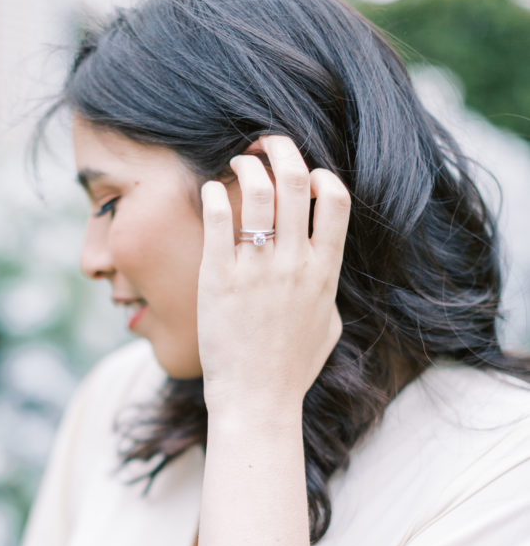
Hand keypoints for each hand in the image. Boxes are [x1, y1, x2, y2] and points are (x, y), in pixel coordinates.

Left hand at [197, 135, 348, 415]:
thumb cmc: (291, 369)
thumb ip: (327, 290)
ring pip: (258, 190)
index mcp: (324, 271)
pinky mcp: (219, 278)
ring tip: (236, 162)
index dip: (321, 175)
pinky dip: (213, 192)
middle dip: (283, 150)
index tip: (305, 175)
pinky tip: (209, 191)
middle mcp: (293, 264)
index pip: (336, 199)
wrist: (256, 400)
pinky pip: (217, 217)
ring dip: (247, 164)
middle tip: (266, 144)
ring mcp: (256, 270)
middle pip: (296, 181)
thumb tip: (323, 269)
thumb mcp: (327, 327)